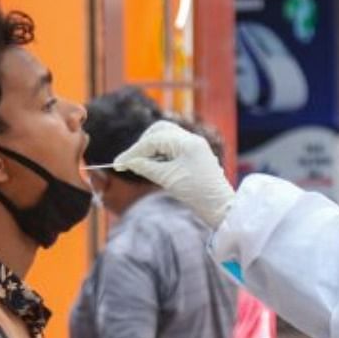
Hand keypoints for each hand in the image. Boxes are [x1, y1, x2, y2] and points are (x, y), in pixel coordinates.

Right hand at [113, 121, 235, 228]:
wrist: (221, 207)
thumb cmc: (197, 193)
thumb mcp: (168, 179)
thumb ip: (146, 167)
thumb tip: (129, 162)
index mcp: (187, 142)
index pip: (153, 140)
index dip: (133, 152)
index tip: (118, 164)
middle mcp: (192, 139)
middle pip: (159, 130)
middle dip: (143, 144)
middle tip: (131, 161)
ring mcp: (195, 146)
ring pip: (166, 137)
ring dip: (151, 148)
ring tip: (140, 164)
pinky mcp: (195, 155)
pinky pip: (173, 147)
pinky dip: (160, 153)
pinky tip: (153, 165)